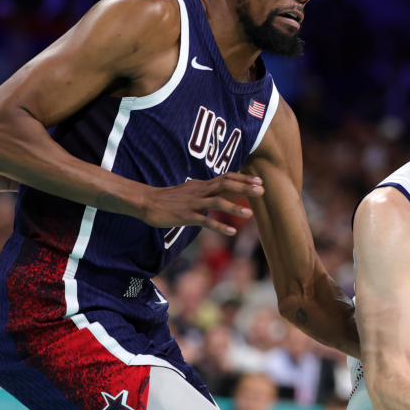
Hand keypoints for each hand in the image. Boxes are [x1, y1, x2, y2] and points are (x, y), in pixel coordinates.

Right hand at [139, 173, 263, 233]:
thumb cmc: (168, 198)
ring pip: (217, 202)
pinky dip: (219, 227)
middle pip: (226, 185)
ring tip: (250, 214)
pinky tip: (231, 232)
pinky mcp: (186, 216)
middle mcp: (200, 191)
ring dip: (234, 207)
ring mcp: (193, 204)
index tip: (259, 180)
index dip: (243, 178)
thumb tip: (219, 190)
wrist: (147, 202)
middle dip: (244, 188)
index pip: (226, 177)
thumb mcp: (190, 190)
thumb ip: (205, 190)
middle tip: (262, 190)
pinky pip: (205, 221)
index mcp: (202, 184)